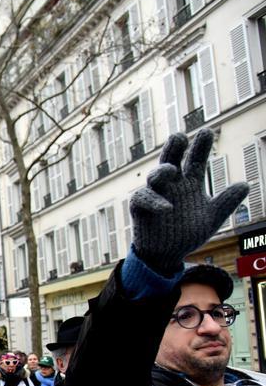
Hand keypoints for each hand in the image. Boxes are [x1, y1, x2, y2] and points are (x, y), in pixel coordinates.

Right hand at [130, 129, 247, 274]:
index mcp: (189, 183)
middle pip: (171, 159)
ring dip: (162, 171)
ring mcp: (156, 195)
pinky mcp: (140, 208)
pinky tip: (167, 208)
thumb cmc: (187, 232)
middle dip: (174, 147)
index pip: (195, 160)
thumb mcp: (212, 218)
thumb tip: (245, 184)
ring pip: (155, 175)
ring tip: (171, 170)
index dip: (200, 147)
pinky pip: (143, 198)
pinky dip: (154, 201)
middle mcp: (172, 185)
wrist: (168, 254)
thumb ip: (226, 202)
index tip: (206, 132)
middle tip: (179, 136)